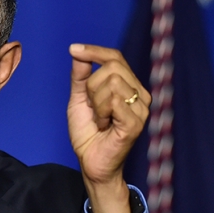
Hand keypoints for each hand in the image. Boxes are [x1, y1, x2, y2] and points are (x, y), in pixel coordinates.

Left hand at [67, 44, 149, 212]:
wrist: (91, 163)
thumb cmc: (88, 133)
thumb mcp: (79, 100)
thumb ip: (80, 77)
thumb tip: (78, 52)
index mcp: (129, 87)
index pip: (116, 58)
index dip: (94, 51)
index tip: (73, 49)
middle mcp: (140, 95)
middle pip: (112, 67)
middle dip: (92, 85)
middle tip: (92, 107)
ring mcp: (140, 109)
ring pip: (112, 83)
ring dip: (96, 102)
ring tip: (99, 119)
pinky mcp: (136, 122)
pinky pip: (113, 100)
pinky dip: (101, 112)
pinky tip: (103, 125)